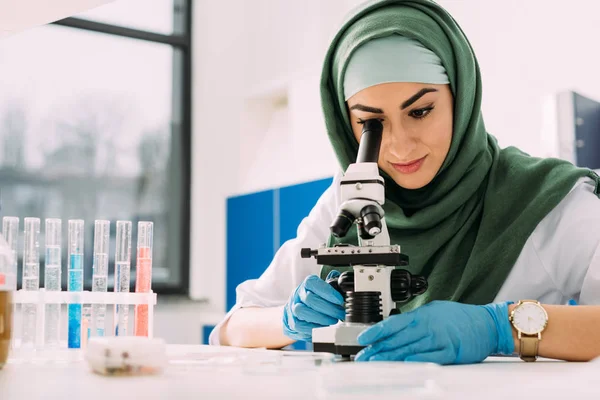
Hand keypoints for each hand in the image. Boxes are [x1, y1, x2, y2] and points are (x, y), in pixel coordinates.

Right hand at [283, 271, 344, 341]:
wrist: (296, 312)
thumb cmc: (314, 300)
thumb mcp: (323, 290)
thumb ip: (332, 286)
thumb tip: (342, 282)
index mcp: (306, 285)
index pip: (312, 283)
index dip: (327, 292)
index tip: (340, 300)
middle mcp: (297, 295)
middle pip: (309, 299)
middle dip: (328, 308)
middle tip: (340, 313)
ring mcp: (292, 309)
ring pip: (302, 311)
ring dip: (321, 318)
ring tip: (333, 321)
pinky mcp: (291, 323)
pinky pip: (299, 326)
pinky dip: (313, 328)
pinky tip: (323, 328)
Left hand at [355, 300, 514, 363]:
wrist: (486, 323)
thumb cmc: (459, 317)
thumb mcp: (433, 311)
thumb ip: (415, 320)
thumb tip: (395, 328)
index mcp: (421, 316)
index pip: (393, 323)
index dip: (376, 331)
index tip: (362, 338)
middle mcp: (427, 326)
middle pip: (397, 339)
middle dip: (377, 348)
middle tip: (362, 356)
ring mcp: (439, 339)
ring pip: (409, 348)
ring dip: (390, 356)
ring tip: (375, 362)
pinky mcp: (450, 352)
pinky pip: (431, 356)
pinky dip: (417, 359)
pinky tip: (405, 362)